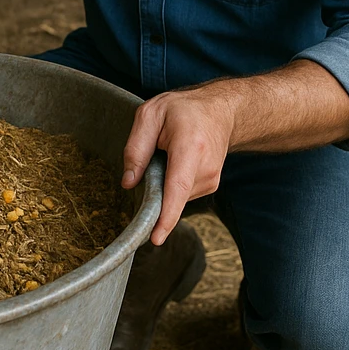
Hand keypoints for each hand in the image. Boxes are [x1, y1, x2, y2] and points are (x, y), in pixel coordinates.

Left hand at [121, 87, 235, 245]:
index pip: (178, 187)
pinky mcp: (210, 185)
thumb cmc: (182, 110)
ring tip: (171, 151)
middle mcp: (206, 167)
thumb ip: (135, 148)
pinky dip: (172, 182)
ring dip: (164, 180)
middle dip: (154, 183)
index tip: (156, 239)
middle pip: (170, 194)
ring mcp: (211, 179)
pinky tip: (178, 160)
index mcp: (190, 147)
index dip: (166, 215)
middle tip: (157, 150)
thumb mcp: (150, 115)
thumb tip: (128, 183)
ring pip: (174, 195)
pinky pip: (181, 193)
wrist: (220, 110)